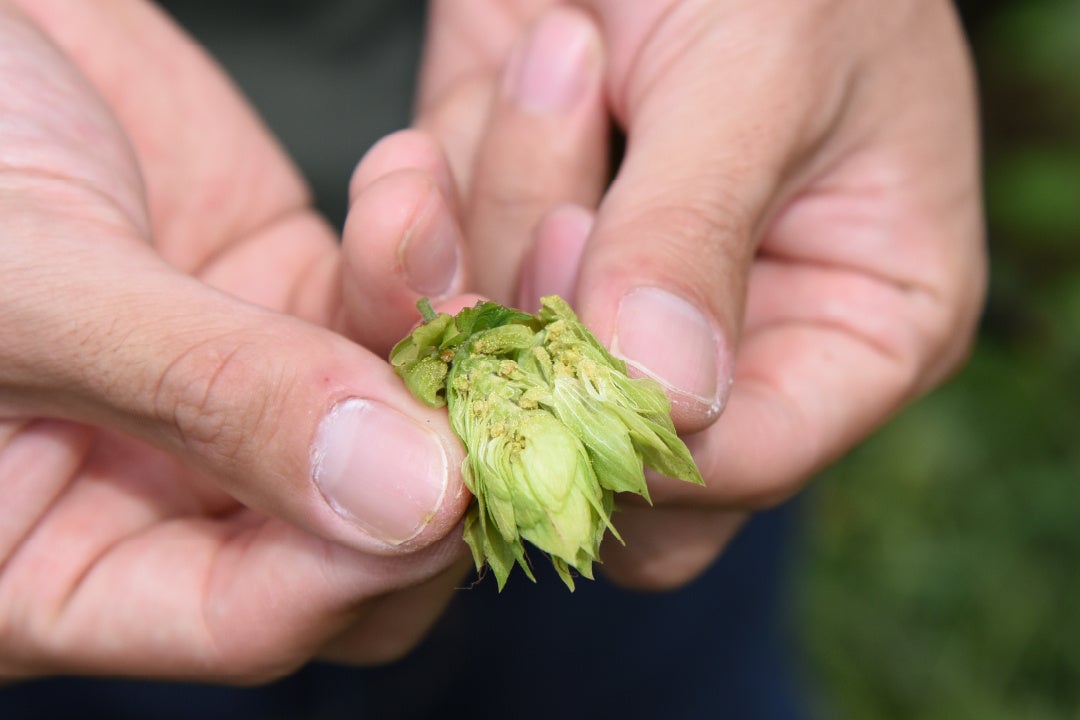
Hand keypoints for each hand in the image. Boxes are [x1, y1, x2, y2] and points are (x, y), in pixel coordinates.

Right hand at [0, 0, 473, 678]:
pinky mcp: (294, 292)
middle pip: (366, 533)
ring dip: (467, 317)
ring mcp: (248, 394)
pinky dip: (426, 242)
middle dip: (450, 444)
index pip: (249, 615)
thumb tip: (404, 503)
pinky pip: (401, 297)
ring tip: (487, 214)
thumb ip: (211, 396)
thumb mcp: (27, 291)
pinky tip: (416, 172)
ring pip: (408, 405)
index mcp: (61, 560)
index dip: (357, 564)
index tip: (451, 482)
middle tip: (516, 365)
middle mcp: (172, 492)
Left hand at [417, 0, 985, 587]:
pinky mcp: (509, 241)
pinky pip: (430, 292)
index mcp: (860, 318)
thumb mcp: (761, 67)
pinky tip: (480, 87)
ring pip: (498, 378)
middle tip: (560, 214)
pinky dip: (421, 215)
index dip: (642, 434)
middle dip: (547, 352)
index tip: (571, 349)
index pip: (749, 461)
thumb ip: (697, 235)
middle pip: (612, 461)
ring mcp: (610, 296)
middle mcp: (737, 333)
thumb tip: (657, 399)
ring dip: (493, 225)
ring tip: (559, 51)